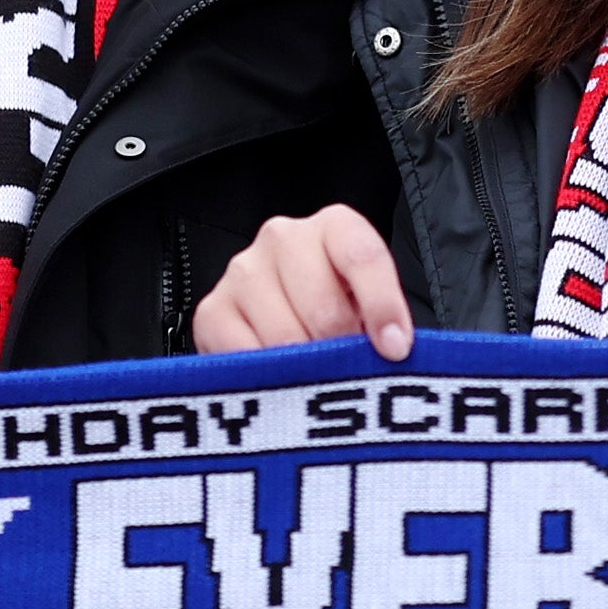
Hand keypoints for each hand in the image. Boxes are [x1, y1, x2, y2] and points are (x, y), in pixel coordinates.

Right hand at [195, 207, 416, 360]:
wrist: (289, 331)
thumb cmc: (338, 318)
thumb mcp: (369, 311)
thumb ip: (380, 322)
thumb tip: (390, 352)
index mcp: (333, 227)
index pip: (362, 256)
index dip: (382, 306)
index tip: (394, 350)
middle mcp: (284, 238)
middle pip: (322, 304)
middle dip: (339, 349)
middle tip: (345, 371)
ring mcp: (242, 272)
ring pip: (283, 335)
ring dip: (303, 368)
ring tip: (312, 376)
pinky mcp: (212, 310)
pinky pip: (244, 356)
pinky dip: (266, 378)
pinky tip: (278, 380)